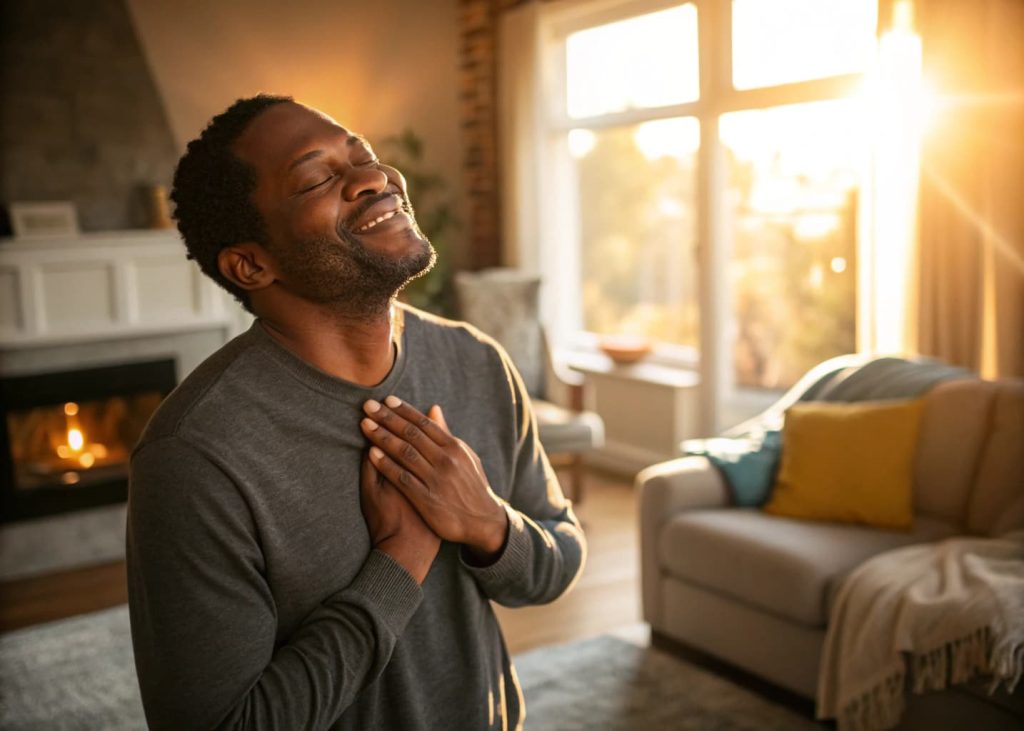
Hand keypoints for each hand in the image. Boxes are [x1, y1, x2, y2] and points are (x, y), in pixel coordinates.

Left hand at [360, 397, 508, 562]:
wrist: (482, 522)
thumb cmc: (472, 486)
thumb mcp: (465, 456)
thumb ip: (446, 433)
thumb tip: (433, 408)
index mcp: (454, 447)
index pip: (424, 424)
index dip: (403, 411)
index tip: (386, 400)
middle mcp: (445, 460)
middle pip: (411, 434)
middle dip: (387, 418)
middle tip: (368, 406)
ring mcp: (436, 479)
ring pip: (404, 452)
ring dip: (383, 437)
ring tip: (365, 425)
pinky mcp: (427, 499)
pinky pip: (402, 478)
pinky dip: (386, 465)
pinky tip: (372, 454)